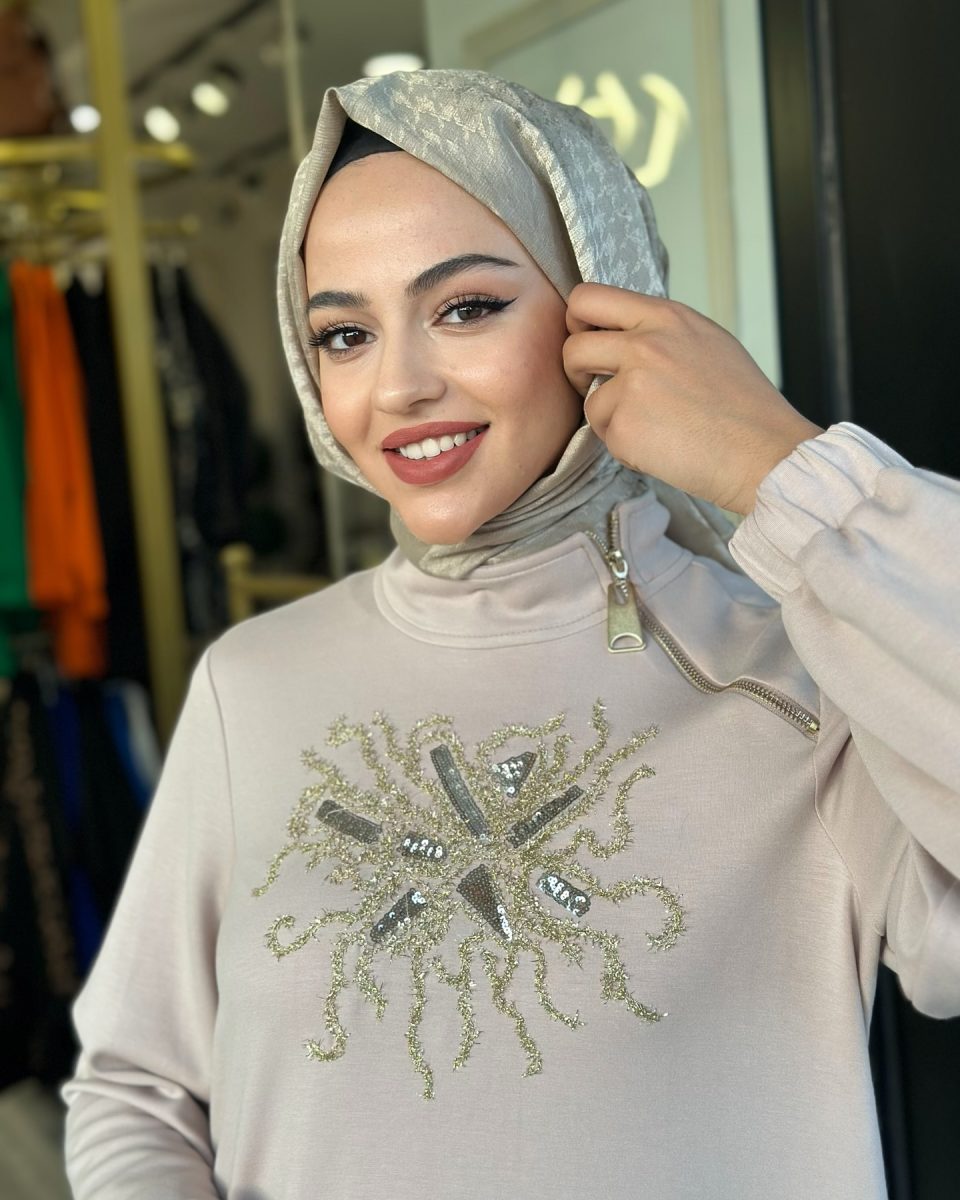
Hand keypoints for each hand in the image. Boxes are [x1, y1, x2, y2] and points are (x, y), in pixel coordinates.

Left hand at [563, 283, 823, 515]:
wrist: (765, 453)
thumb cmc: (745, 407)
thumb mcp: (708, 343)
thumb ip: (662, 333)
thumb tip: (623, 336)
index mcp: (666, 318)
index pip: (590, 297)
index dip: (577, 321)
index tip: (586, 340)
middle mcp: (645, 345)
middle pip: (573, 346)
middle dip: (576, 370)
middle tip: (597, 387)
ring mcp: (631, 386)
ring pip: (589, 398)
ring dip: (609, 417)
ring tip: (653, 427)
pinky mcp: (624, 426)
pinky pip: (604, 435)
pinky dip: (625, 446)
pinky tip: (662, 447)